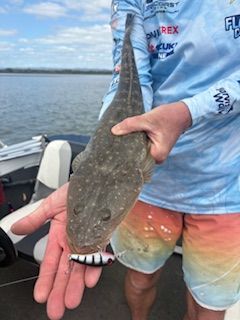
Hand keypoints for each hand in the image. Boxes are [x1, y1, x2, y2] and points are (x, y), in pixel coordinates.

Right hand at [11, 183, 101, 319]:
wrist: (98, 181)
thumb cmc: (76, 190)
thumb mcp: (50, 204)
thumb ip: (35, 219)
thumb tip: (16, 229)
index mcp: (59, 235)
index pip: (50, 262)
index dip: (45, 279)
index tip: (41, 296)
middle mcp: (74, 241)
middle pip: (65, 270)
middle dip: (59, 290)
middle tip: (56, 309)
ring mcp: (89, 240)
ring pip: (81, 267)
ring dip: (77, 285)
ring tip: (72, 300)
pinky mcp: (103, 236)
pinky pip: (99, 254)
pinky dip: (95, 266)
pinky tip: (91, 278)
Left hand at [112, 101, 191, 162]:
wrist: (181, 113)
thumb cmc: (168, 117)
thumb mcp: (148, 119)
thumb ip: (131, 125)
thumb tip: (114, 131)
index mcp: (157, 156)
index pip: (135, 159)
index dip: (123, 153)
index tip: (112, 148)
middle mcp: (156, 158)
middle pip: (136, 156)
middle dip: (125, 149)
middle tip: (111, 142)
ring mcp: (155, 154)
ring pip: (137, 152)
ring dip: (130, 145)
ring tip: (117, 139)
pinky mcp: (153, 149)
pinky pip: (140, 147)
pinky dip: (135, 142)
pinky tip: (126, 137)